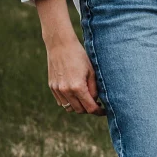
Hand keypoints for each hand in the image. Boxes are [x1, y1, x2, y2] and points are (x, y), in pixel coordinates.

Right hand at [37, 0, 102, 115]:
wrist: (60, 45)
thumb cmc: (79, 57)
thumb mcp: (92, 72)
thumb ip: (94, 89)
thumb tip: (95, 102)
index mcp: (78, 87)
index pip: (90, 108)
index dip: (98, 112)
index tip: (104, 111)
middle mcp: (66, 91)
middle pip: (79, 110)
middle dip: (89, 109)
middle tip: (96, 104)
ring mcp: (57, 89)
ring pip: (69, 108)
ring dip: (78, 106)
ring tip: (85, 98)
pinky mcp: (52, 86)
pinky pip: (61, 102)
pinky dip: (69, 102)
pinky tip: (75, 94)